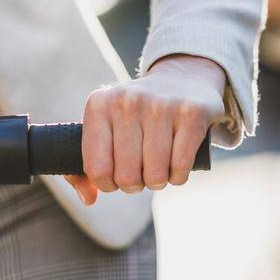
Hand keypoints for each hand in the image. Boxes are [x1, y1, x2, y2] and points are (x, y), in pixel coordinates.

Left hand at [65, 54, 226, 204]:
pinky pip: (180, 169)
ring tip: (159, 166)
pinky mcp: (191, 113)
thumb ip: (87, 168)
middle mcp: (127, 100)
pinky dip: (178, 176)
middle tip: (141, 171)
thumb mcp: (106, 128)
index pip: (96, 169)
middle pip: (127, 177)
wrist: (184, 79)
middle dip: (135, 184)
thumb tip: (88, 199)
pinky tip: (176, 162)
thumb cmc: (137, 115)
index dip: (108, 184)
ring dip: (158, 181)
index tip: (117, 176)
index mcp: (99, 105)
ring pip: (155, 176)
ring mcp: (160, 105)